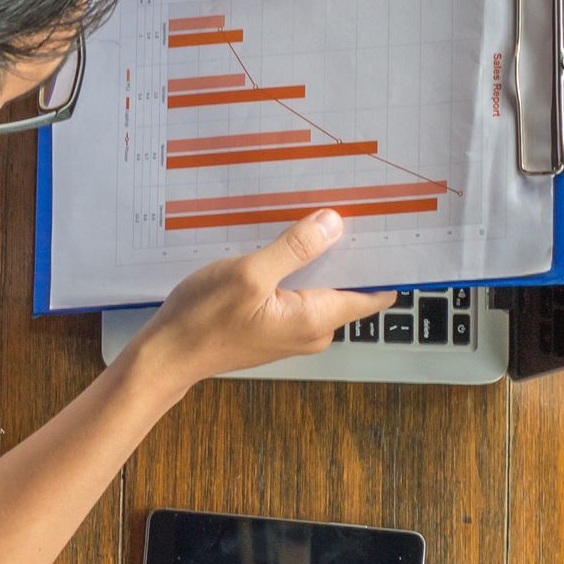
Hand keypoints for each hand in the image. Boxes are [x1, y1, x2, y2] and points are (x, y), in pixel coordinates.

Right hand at [135, 208, 392, 387]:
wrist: (167, 355)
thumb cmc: (203, 319)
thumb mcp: (249, 274)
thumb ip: (294, 249)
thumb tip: (334, 223)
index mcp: (315, 320)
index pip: (370, 294)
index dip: (385, 263)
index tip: (396, 232)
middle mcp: (311, 331)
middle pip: (347, 287)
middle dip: (349, 252)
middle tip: (352, 208)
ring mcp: (292, 331)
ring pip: (320, 287)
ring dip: (318, 258)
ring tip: (316, 220)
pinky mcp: (273, 326)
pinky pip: (298, 293)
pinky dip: (296, 270)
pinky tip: (284, 247)